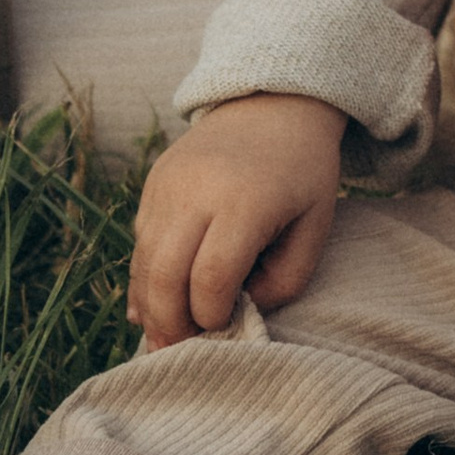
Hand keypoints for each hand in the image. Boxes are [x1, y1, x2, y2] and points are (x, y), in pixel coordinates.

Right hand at [130, 92, 347, 347]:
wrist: (273, 104)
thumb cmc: (303, 174)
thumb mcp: (314, 226)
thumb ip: (285, 280)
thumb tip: (239, 314)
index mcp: (245, 202)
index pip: (212, 277)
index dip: (212, 315)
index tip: (225, 328)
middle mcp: (197, 192)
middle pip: (164, 274)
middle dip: (169, 323)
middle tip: (180, 351)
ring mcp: (168, 186)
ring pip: (143, 261)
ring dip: (150, 306)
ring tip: (164, 338)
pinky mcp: (153, 184)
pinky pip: (139, 241)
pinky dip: (144, 278)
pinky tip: (153, 305)